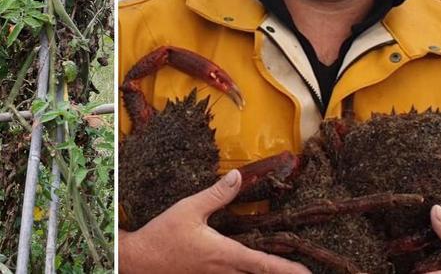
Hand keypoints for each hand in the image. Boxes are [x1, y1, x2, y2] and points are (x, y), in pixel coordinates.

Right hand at [120, 170, 310, 273]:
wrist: (138, 260)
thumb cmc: (162, 236)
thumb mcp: (188, 209)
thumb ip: (216, 195)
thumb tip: (238, 177)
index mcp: (224, 253)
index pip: (263, 263)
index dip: (287, 269)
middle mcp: (224, 270)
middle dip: (279, 273)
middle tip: (302, 272)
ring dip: (261, 272)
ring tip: (278, 268)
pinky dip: (242, 271)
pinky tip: (241, 265)